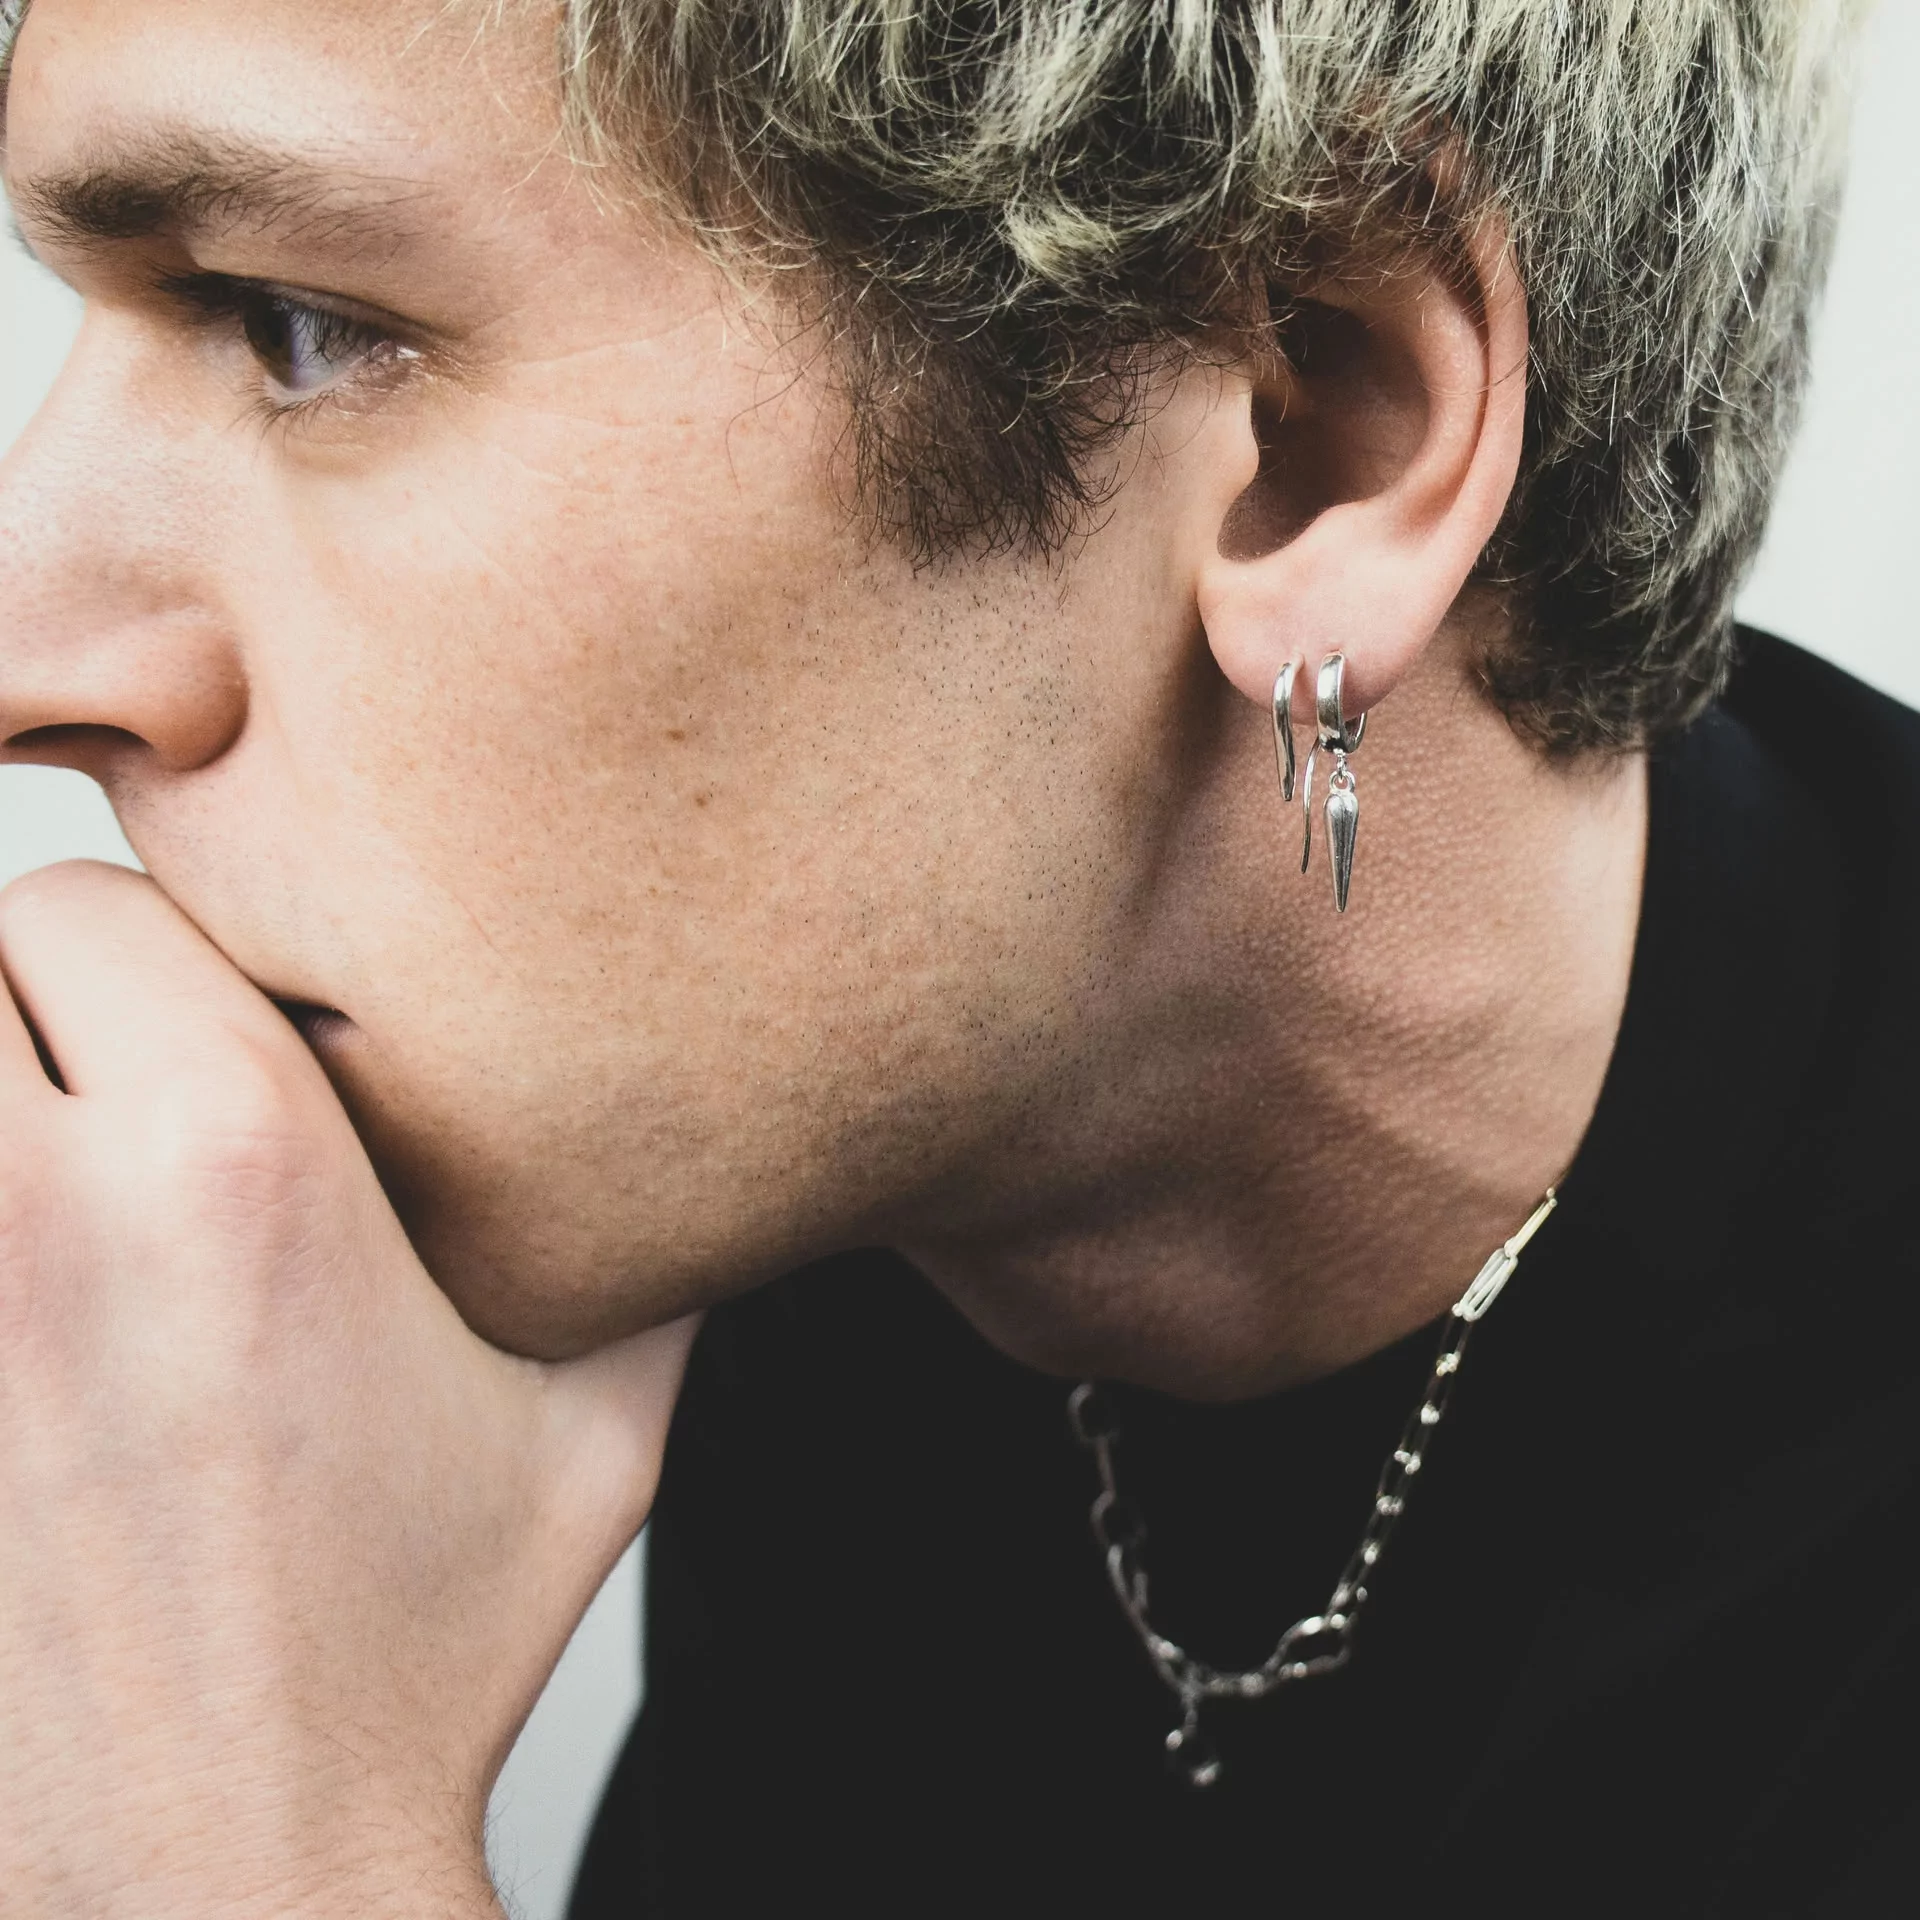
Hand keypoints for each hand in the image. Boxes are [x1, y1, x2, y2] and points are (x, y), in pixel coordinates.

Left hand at [0, 863, 696, 1918]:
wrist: (236, 1859)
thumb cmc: (415, 1649)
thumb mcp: (594, 1429)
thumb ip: (653, 1249)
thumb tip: (710, 1151)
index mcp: (240, 1167)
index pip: (83, 894)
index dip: (148, 934)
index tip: (207, 1008)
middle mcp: (48, 1216)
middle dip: (42, 989)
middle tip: (126, 1065)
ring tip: (77, 1168)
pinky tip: (56, 1293)